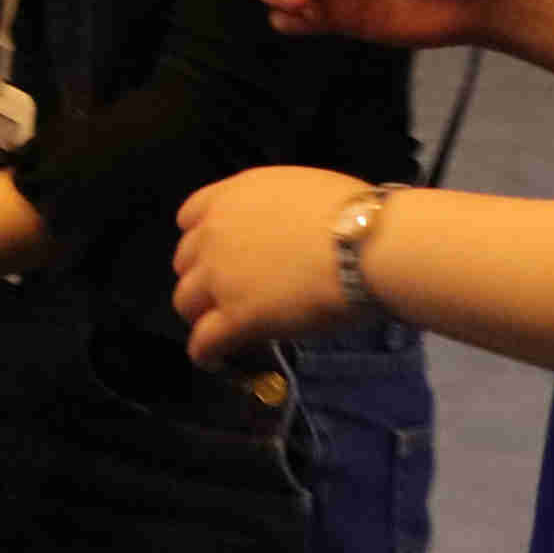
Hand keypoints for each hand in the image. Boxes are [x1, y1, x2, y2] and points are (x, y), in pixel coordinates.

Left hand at [172, 166, 361, 362]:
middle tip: (226, 294)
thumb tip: (283, 233)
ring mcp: (221, 275)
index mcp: (233, 195)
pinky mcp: (236, 316)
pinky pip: (204, 341)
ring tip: (219, 329)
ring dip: (200, 315)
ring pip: (186, 301)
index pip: (189, 217)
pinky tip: (215, 360)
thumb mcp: (300, 192)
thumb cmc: (355, 216)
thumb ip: (273, 212)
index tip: (217, 255)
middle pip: (185, 261)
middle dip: (203, 278)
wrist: (368, 244)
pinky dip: (205, 353)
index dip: (202, 240)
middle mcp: (215, 232)